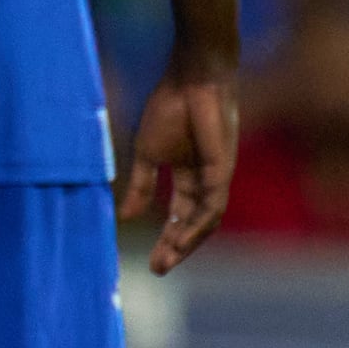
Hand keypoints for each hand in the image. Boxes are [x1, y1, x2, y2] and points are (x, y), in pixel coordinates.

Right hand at [122, 57, 242, 273]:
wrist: (190, 78)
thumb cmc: (170, 106)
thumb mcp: (147, 153)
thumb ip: (141, 186)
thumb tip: (126, 217)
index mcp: (188, 173)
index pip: (178, 214)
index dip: (165, 237)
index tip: (151, 261)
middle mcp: (205, 179)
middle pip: (192, 223)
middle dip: (175, 247)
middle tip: (158, 269)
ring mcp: (217, 176)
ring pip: (206, 221)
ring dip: (186, 243)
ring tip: (167, 260)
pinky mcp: (222, 171)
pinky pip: (213, 207)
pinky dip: (197, 226)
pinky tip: (181, 240)